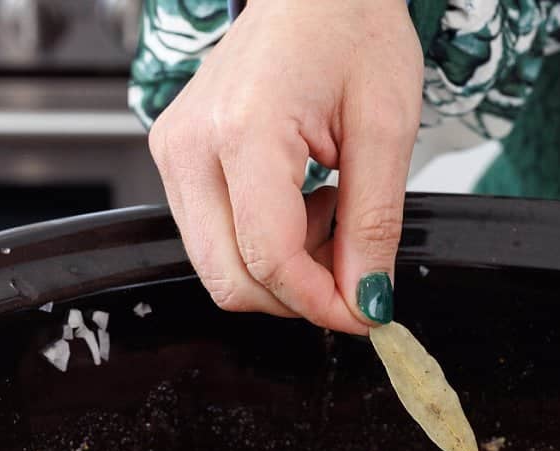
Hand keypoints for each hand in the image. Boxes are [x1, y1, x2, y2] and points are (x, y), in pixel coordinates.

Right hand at [147, 0, 422, 333]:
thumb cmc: (351, 28)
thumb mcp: (386, 128)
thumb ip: (373, 224)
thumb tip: (365, 300)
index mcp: (244, 129)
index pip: (269, 258)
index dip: (321, 301)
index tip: (365, 312)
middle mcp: (190, 145)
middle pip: (230, 279)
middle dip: (298, 295)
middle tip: (353, 266)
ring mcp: (173, 152)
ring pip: (218, 267)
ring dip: (281, 270)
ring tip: (329, 214)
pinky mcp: (176, 157)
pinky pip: (212, 238)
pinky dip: (262, 246)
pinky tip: (300, 205)